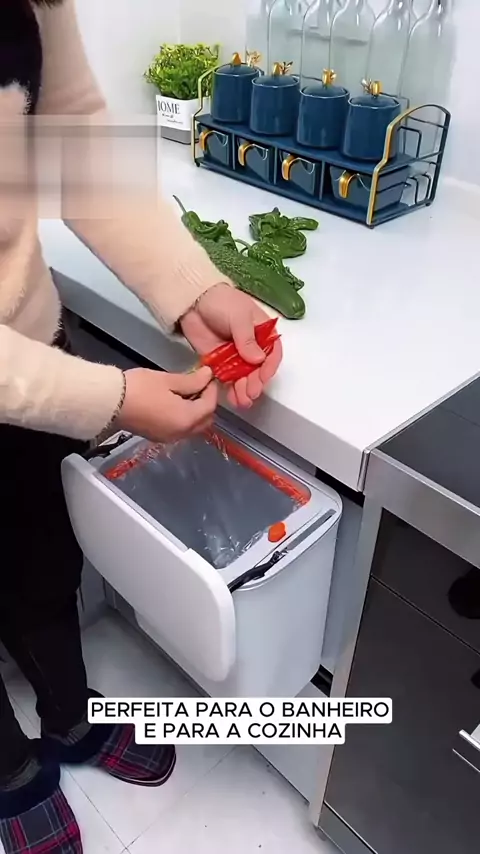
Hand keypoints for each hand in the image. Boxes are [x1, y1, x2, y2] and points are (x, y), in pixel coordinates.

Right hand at [117, 367, 216, 442]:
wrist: (109, 403)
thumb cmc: (140, 388)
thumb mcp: (168, 380)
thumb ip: (192, 381)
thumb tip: (208, 376)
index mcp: (187, 419)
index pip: (210, 405)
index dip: (211, 389)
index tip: (207, 375)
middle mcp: (181, 433)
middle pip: (205, 420)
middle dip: (206, 402)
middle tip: (199, 384)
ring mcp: (169, 438)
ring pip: (193, 427)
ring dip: (195, 411)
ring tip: (186, 392)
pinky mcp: (157, 437)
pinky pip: (180, 429)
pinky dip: (184, 418)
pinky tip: (174, 403)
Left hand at [180, 284, 282, 408]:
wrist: (193, 301)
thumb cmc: (221, 301)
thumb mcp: (239, 316)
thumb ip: (247, 338)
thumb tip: (257, 359)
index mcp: (263, 332)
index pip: (272, 353)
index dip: (269, 367)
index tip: (263, 378)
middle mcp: (251, 346)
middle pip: (258, 369)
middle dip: (255, 383)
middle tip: (250, 393)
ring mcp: (235, 355)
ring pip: (244, 377)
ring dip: (244, 390)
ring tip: (242, 402)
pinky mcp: (220, 362)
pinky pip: (228, 378)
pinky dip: (230, 389)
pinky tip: (232, 398)